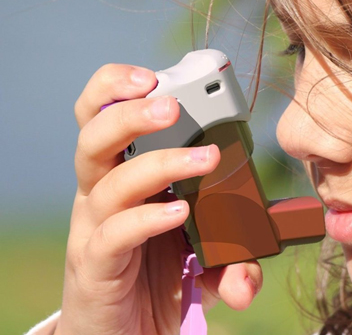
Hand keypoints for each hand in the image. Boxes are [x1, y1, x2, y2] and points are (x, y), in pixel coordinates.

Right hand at [57, 64, 262, 334]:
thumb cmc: (157, 282)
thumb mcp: (204, 260)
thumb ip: (234, 258)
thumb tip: (252, 277)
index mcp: (124, 176)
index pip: (105, 117)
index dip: (119, 88)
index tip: (156, 74)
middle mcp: (102, 195)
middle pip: (94, 137)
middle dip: (130, 113)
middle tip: (171, 105)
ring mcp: (94, 230)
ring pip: (108, 182)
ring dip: (158, 164)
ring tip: (205, 158)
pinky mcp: (96, 266)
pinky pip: (114, 234)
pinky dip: (147, 218)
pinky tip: (179, 212)